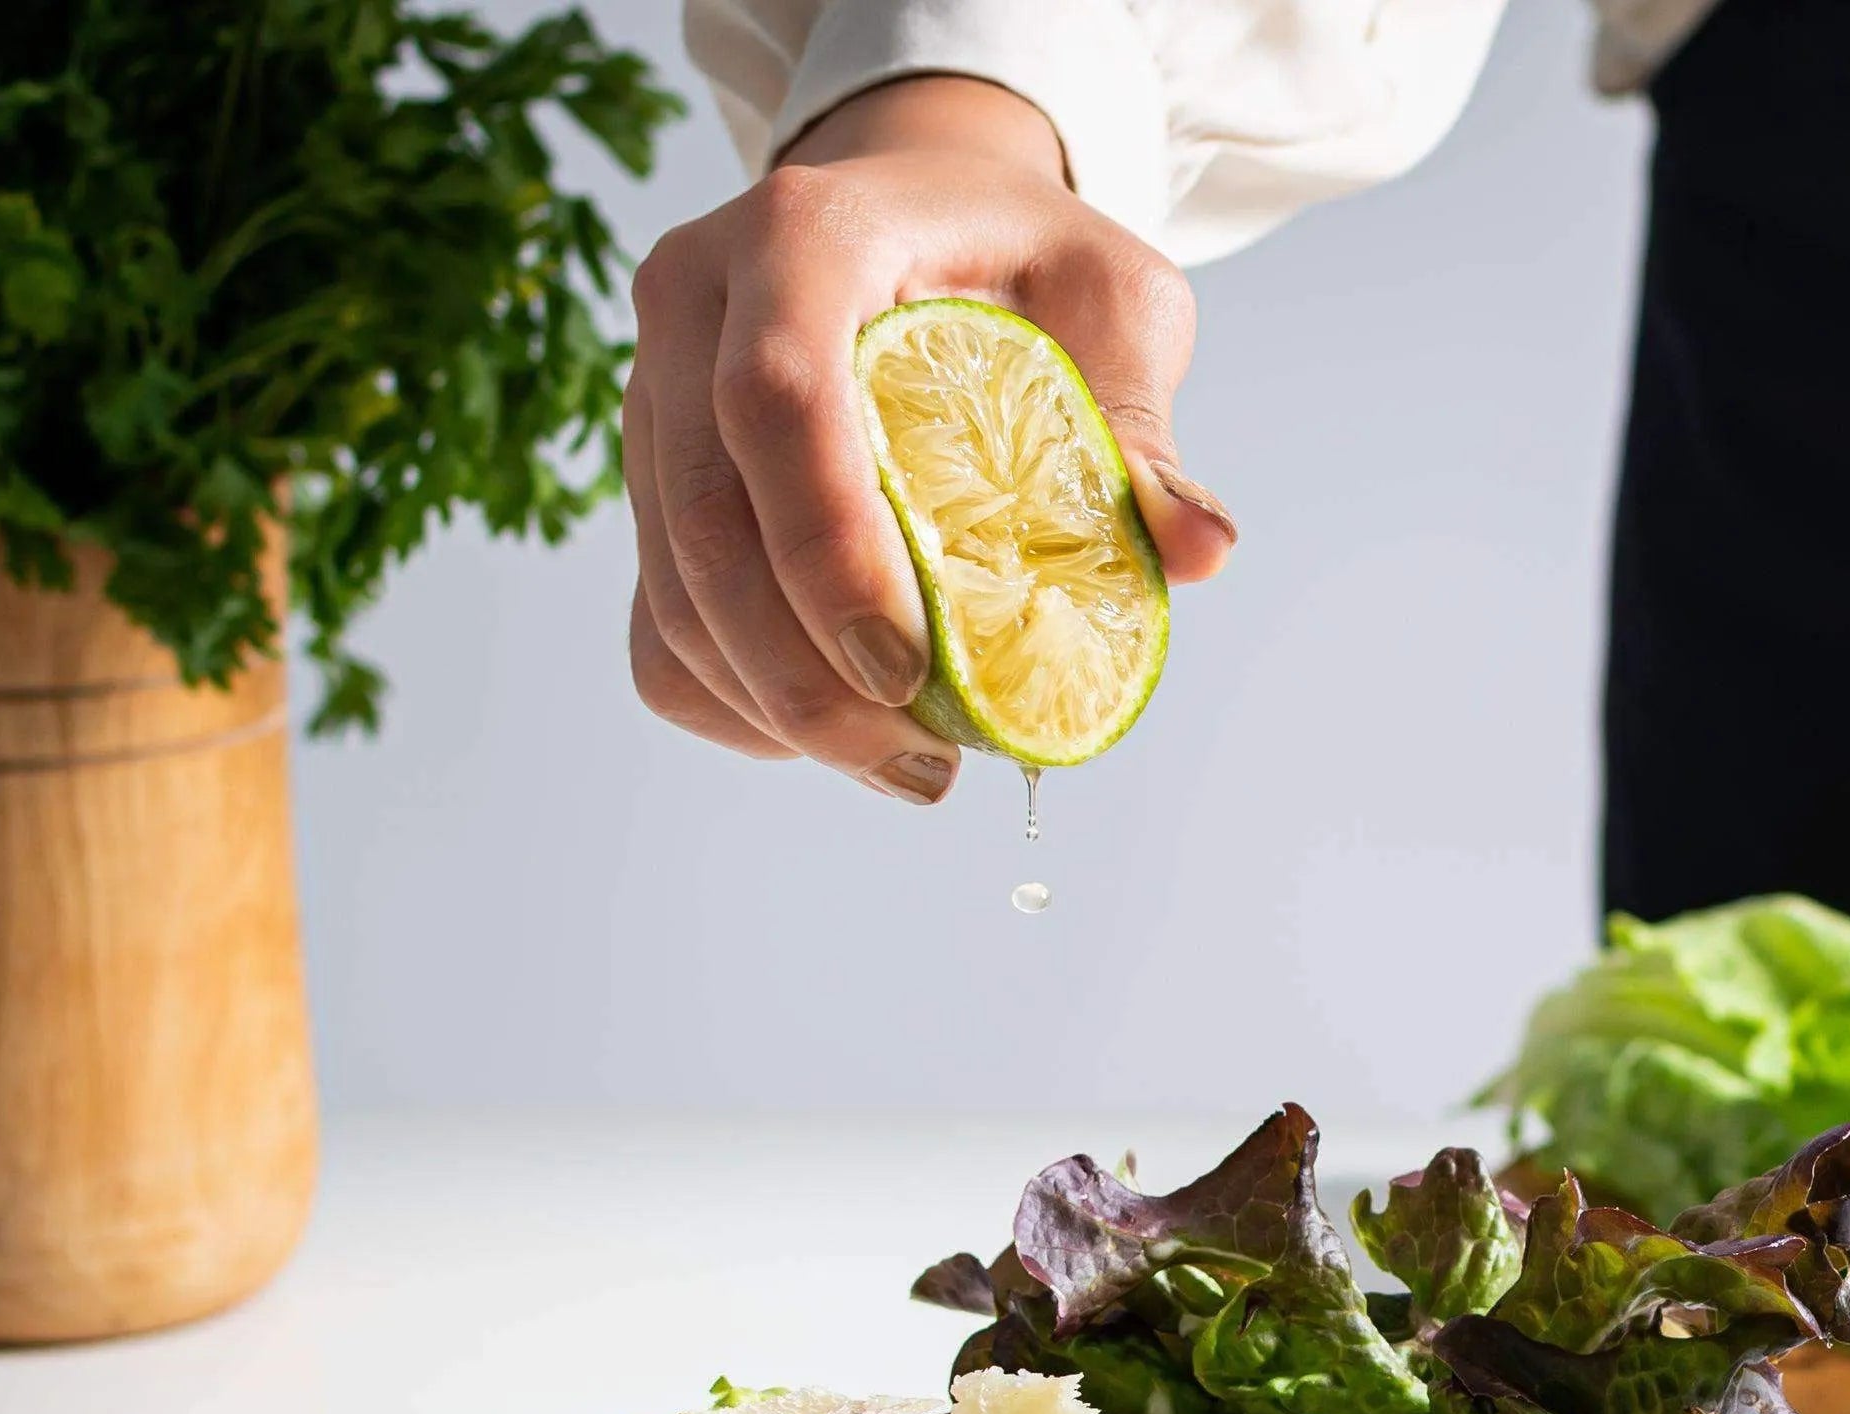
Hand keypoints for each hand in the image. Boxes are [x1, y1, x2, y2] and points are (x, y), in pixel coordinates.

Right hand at [623, 75, 1235, 800]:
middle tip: (923, 766)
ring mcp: (650, 396)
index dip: (832, 552)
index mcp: (802, 235)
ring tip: (905, 765)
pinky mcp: (651, 481)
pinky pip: (658, 629)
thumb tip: (1199, 550)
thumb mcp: (1114, 301)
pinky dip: (738, 706)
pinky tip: (841, 729)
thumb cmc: (1023, 258)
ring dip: (780, 711)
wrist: (921, 211)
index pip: (779, 399)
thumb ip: (1142, 423)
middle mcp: (695, 305)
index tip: (909, 674)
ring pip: (674, 595)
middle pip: (709, 525)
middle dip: (806, 676)